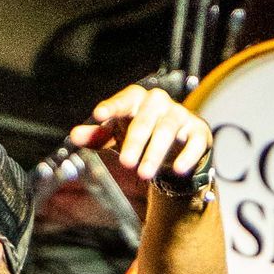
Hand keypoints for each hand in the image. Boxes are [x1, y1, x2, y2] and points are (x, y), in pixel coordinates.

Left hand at [70, 86, 211, 211]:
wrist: (175, 146)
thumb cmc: (141, 135)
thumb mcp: (116, 135)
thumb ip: (96, 135)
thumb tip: (74, 136)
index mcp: (137, 101)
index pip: (125, 100)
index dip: (113, 106)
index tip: (100, 115)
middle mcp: (159, 105)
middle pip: (145, 119)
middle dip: (135, 142)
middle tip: (125, 164)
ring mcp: (180, 117)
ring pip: (167, 131)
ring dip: (155, 153)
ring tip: (143, 174)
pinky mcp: (198, 133)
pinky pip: (194, 142)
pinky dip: (187, 156)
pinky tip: (178, 169)